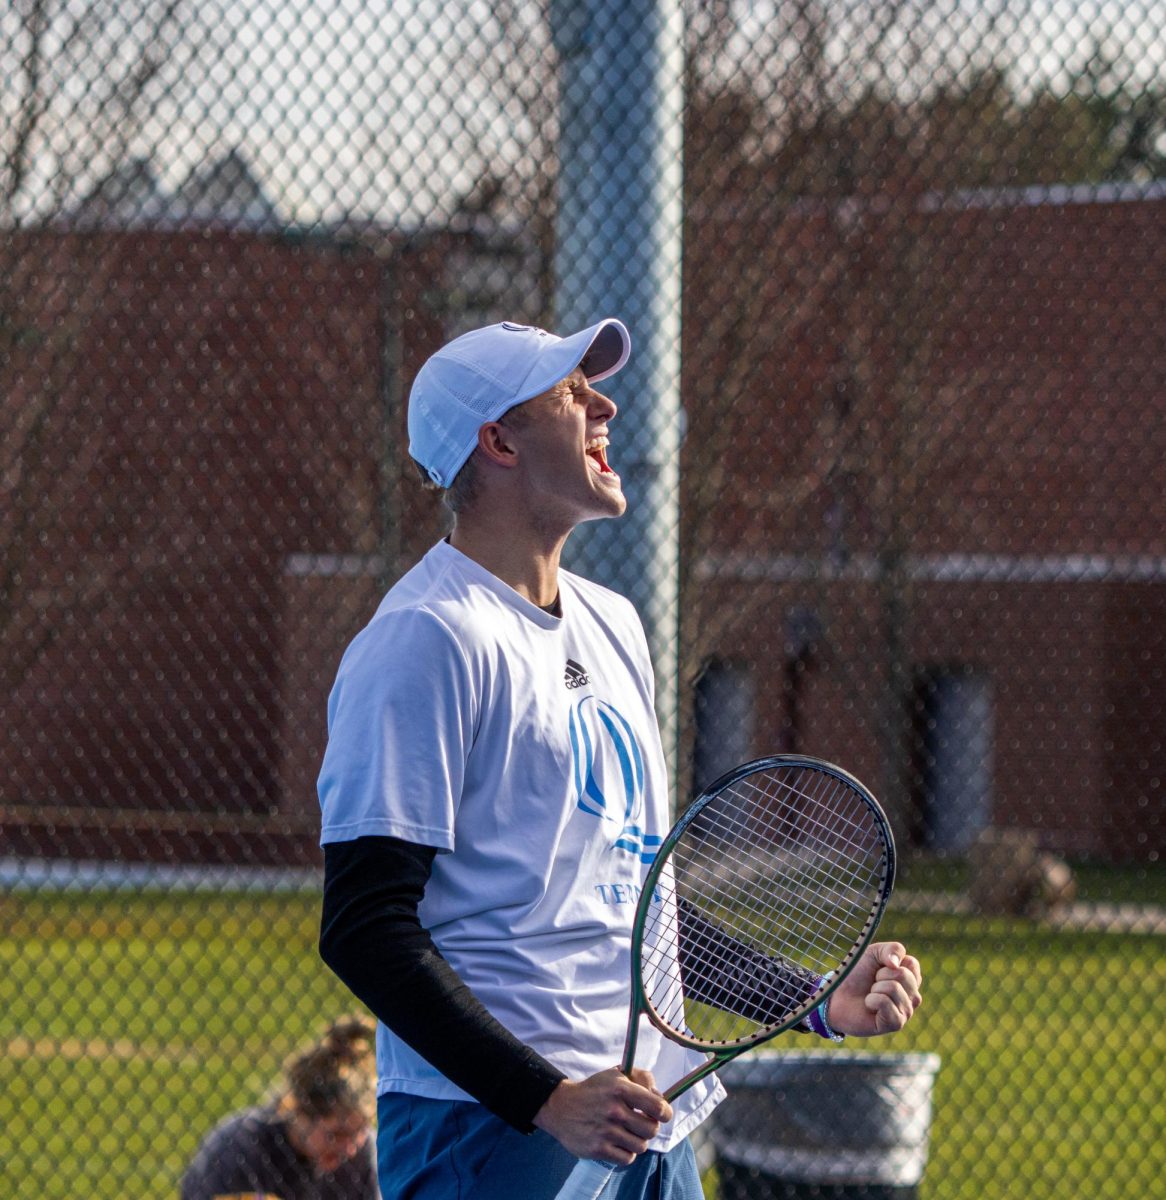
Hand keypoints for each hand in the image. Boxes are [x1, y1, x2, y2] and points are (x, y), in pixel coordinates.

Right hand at [532, 1065, 671, 1162]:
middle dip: (649, 1126)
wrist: (561, 1107)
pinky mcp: (599, 1149)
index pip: (658, 1106)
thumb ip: (642, 1079)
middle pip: (652, 1129)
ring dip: (638, 1140)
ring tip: (627, 1132)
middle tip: (639, 1122)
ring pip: (641, 1146)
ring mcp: (607, 1131)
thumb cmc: (595, 1090)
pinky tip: (618, 1142)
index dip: (665, 1112)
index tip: (661, 1113)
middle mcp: (615, 1110)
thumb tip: (660, 1096)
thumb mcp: (616, 1074)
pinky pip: (627, 1158)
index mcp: (621, 1089)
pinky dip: (626, 1153)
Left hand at [826, 941, 922, 1036]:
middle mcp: (913, 996)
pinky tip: (870, 1006)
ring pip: (893, 988)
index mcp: (911, 978)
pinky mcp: (896, 1024)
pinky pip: (885, 1003)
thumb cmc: (858, 973)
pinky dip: (872, 1000)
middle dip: (881, 974)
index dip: (890, 960)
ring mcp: (906, 1011)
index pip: (912, 963)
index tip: (880, 967)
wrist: (839, 994)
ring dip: (875, 988)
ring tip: (871, 995)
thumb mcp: (874, 952)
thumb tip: (895, 965)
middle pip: (903, 975)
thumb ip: (892, 949)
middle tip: (873, 982)